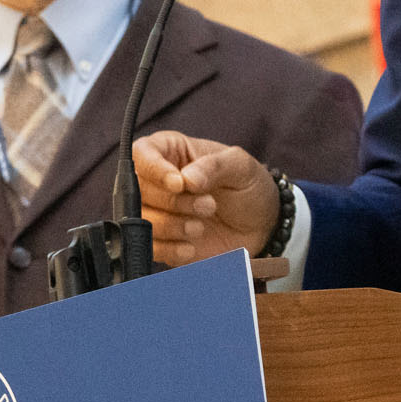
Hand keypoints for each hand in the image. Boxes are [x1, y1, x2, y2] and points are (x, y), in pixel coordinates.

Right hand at [135, 132, 277, 264]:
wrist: (261, 224)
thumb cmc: (248, 185)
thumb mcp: (241, 167)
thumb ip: (214, 166)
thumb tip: (187, 178)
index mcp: (171, 152)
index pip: (142, 153)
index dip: (155, 169)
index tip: (179, 184)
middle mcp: (157, 181)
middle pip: (139, 190)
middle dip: (174, 202)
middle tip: (209, 205)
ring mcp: (158, 212)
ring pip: (143, 220)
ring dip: (172, 226)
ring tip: (200, 226)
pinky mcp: (163, 241)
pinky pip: (151, 247)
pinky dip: (170, 249)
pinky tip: (191, 247)